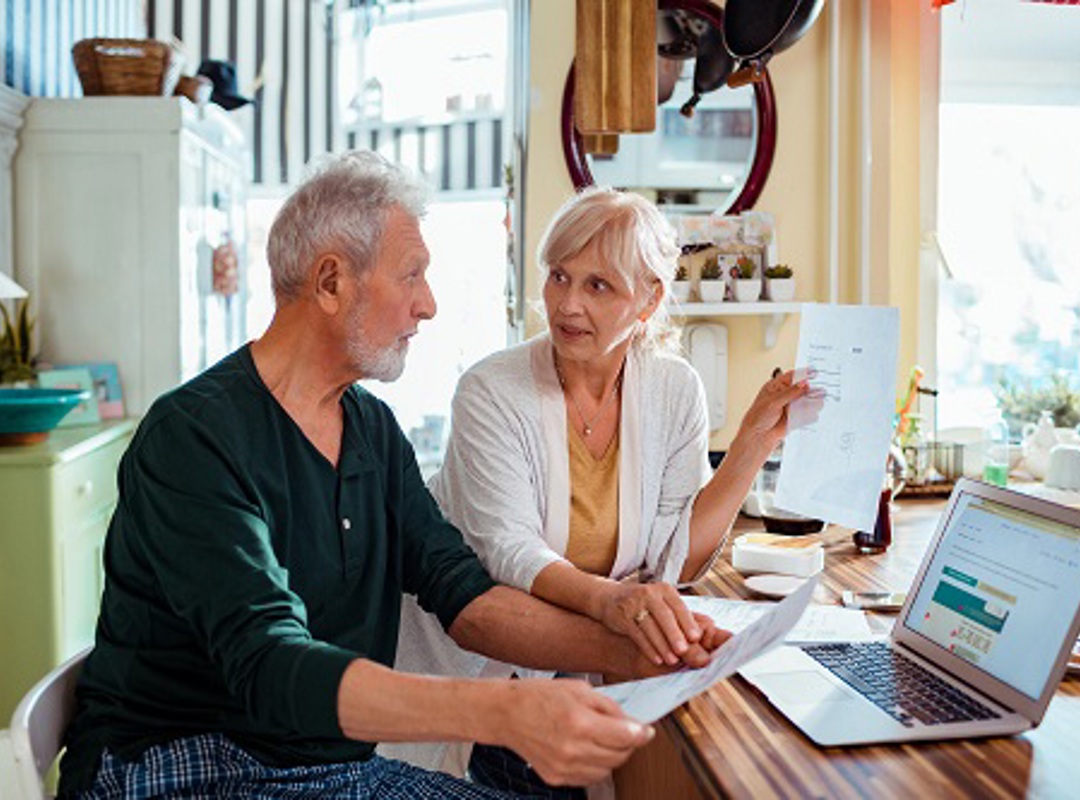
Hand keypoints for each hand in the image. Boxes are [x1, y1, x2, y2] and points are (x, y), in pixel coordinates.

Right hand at [496, 678, 653, 786]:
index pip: (625, 736)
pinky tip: (586, 748)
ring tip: (601, 738)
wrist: (506, 714)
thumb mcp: (579, 690)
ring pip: (607, 769)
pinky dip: (595, 765)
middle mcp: (573, 749)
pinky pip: (589, 777)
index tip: (647, 730)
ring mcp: (564, 767)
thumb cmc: (540, 696)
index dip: (642, 733)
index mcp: (580, 722)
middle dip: (628, 743)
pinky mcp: (557, 778)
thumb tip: (632, 723)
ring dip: (612, 755)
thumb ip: (608, 707)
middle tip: (625, 731)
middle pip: (619, 755)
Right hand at [597, 582, 701, 665]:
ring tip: (672, 660)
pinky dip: (648, 648)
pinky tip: (656, 658)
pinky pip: (637, 634)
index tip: (696, 638)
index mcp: (664, 590)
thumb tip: (706, 632)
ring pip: (650, 627)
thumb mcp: (662, 604)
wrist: (610, 598)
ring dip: (662, 645)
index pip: (678, 606)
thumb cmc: (643, 604)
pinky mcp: (622, 616)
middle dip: (675, 634)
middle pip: (664, 615)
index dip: (687, 622)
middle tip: (684, 651)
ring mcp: (634, 604)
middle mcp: (649, 593)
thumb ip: (680, 617)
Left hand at [735, 369, 819, 454]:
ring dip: (812, 401)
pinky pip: (805, 413)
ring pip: (805, 400)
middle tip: (820, 390)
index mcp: (775, 387)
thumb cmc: (758, 417)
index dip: (804, 373)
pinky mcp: (794, 417)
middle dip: (811, 389)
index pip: (792, 376)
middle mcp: (784, 395)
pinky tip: (813, 413)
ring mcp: (790, 406)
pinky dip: (810, 413)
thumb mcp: (773, 402)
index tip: (814, 372)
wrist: (758, 437)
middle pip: (801, 388)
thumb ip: (790, 393)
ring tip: (818, 402)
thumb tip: (803, 384)